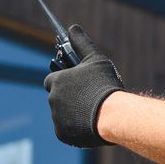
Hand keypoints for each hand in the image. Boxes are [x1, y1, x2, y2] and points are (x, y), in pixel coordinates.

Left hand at [43, 26, 123, 148]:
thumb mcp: (95, 59)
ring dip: (71, 114)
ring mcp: (56, 118)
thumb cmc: (104, 85)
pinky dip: (75, 129)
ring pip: (61, 115)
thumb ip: (82, 43)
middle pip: (56, 99)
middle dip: (68, 99)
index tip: (75, 85)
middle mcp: (52, 99)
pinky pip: (66, 131)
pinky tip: (89, 125)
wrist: (112, 115)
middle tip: (86, 100)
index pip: (52, 80)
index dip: (63, 82)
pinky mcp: (62, 135)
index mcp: (56, 81)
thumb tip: (72, 28)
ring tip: (91, 113)